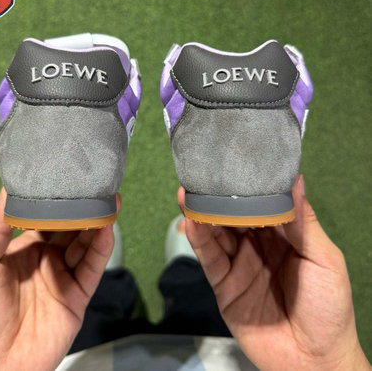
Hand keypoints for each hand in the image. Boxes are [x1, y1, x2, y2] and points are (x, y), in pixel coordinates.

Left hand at [0, 189, 116, 370]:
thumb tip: (6, 192)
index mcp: (21, 249)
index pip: (43, 217)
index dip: (55, 200)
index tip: (65, 180)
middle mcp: (45, 259)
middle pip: (69, 227)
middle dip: (81, 208)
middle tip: (93, 187)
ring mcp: (62, 277)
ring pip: (85, 244)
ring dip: (97, 224)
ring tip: (107, 202)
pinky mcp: (77, 296)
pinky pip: (93, 268)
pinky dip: (102, 249)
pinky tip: (107, 230)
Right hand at [181, 175, 368, 370]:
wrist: (313, 362)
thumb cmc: (328, 308)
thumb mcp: (323, 259)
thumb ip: (304, 221)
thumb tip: (295, 179)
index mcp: (283, 237)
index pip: (261, 206)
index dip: (248, 188)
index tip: (235, 167)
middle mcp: (257, 247)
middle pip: (234, 217)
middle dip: (219, 198)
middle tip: (203, 176)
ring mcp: (239, 265)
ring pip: (217, 234)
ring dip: (203, 214)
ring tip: (189, 193)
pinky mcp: (224, 285)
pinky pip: (209, 259)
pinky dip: (198, 240)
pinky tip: (190, 222)